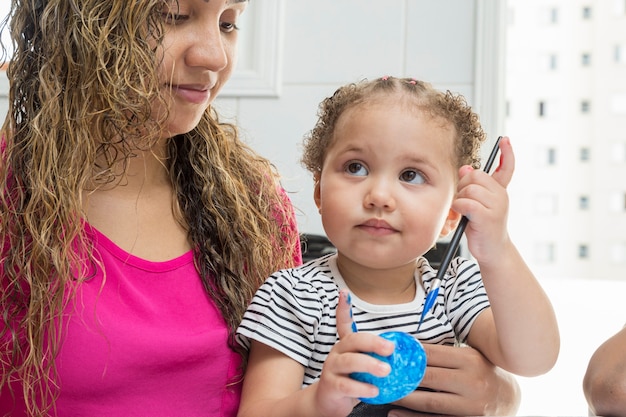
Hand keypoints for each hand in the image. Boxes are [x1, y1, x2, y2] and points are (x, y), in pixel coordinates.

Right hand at [313, 290, 394, 416]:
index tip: (344, 293)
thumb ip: (377, 359)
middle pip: (353, 341)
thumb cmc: (350, 381)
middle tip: (389, 349)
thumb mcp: (362, 367)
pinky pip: (345, 385)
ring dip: (369, 364)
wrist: (327, 403)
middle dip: (372, 342)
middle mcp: (337, 353)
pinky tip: (373, 391)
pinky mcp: (330, 386)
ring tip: (385, 371)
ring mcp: (331, 368)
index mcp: (346, 346)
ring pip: (349, 361)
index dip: (343, 308)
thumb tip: (403, 353)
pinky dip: (361, 388)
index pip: (343, 323)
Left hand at [387, 344, 519, 415]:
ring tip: (385, 394)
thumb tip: (409, 349)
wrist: (509, 399)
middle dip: (402, 376)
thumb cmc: (482, 372)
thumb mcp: (470, 357)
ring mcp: (470, 405)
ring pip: (429, 401)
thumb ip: (445, 354)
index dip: (409, 353)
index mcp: (470, 360)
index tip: (390, 352)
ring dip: (403, 398)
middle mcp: (472, 381)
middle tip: (381, 374)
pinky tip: (395, 413)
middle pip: (428, 378)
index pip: (432, 354)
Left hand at [452, 136, 514, 262]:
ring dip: (460, 199)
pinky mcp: (488, 217)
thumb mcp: (477, 204)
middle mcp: (501, 196)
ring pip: (469, 189)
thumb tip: (465, 168)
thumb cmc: (481, 227)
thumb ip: (473, 187)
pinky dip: (459, 208)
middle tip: (464, 201)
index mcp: (500, 191)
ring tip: (464, 211)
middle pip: (475, 176)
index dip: (507, 154)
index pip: (506, 168)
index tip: (506, 140)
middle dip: (463, 186)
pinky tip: (462, 215)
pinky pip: (465, 202)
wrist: (492, 251)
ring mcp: (497, 206)